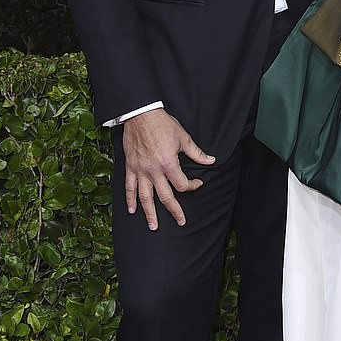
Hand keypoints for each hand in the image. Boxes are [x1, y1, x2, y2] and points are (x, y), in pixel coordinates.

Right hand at [122, 109, 214, 229]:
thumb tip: (211, 161)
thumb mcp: (183, 138)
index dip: (192, 186)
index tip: (197, 183)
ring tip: (154, 226)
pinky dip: (129, 199)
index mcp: (169, 164)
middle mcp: (154, 171)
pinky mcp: (130, 167)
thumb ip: (197, 153)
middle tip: (181, 221)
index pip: (183, 184)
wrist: (140, 114)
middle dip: (174, 211)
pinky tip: (132, 210)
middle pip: (166, 197)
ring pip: (145, 197)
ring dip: (149, 213)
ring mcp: (140, 170)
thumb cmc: (162, 124)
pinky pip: (129, 186)